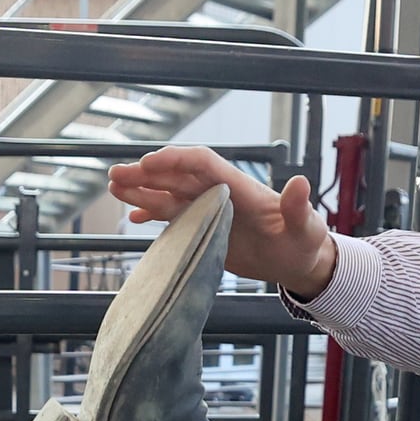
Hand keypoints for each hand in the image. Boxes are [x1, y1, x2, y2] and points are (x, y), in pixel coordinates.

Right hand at [105, 144, 338, 298]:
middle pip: (178, 176)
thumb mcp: (305, 228)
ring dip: (143, 190)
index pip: (204, 164)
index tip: (150, 163)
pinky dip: (154, 214)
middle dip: (147, 174)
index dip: (176, 161)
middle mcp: (221, 193)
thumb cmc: (305, 242)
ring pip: (170, 194)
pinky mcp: (206, 227)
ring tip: (114, 187)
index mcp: (241, 187)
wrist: (300, 259)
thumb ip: (298, 207)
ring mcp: (211, 209)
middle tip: (117, 174)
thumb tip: (300, 183)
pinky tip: (133, 216)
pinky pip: (175, 216)